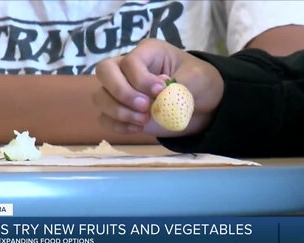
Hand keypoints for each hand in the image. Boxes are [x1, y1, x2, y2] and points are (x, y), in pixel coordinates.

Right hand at [93, 39, 223, 137]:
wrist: (203, 106)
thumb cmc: (199, 83)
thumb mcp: (197, 79)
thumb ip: (178, 87)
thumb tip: (159, 101)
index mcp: (147, 52)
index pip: (129, 62)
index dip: (141, 79)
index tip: (160, 92)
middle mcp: (127, 68)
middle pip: (104, 71)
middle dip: (122, 92)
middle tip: (145, 107)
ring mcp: (121, 90)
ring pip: (100, 97)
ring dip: (119, 111)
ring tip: (145, 120)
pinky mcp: (121, 112)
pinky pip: (104, 118)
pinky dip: (118, 126)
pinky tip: (138, 129)